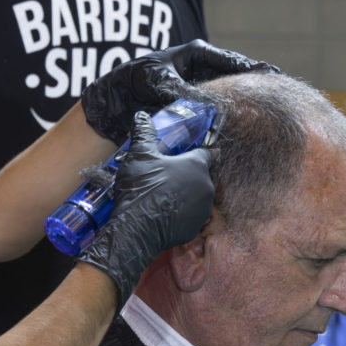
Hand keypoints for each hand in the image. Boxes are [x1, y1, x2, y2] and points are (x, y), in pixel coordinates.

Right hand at [78, 112, 214, 306]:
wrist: (136, 229)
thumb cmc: (141, 189)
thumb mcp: (139, 156)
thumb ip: (143, 133)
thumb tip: (141, 116)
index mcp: (197, 165)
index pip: (209, 152)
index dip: (199, 150)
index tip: (191, 151)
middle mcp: (206, 187)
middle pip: (201, 175)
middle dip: (188, 174)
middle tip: (167, 174)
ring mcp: (202, 210)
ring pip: (197, 196)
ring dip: (186, 194)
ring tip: (164, 194)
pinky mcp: (194, 228)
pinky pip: (190, 216)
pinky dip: (181, 213)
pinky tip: (163, 212)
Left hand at [81, 39, 277, 142]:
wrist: (115, 102)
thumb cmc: (133, 81)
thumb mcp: (157, 80)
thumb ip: (180, 89)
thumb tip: (201, 102)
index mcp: (196, 54)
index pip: (231, 60)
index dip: (252, 68)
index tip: (272, 74)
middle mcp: (202, 71)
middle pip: (235, 77)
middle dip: (254, 85)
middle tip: (279, 92)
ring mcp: (200, 89)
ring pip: (228, 96)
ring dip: (243, 103)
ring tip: (267, 112)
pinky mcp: (194, 107)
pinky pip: (216, 112)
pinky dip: (228, 119)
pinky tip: (242, 128)